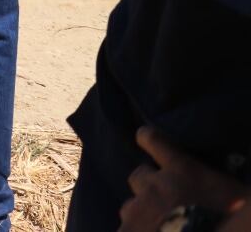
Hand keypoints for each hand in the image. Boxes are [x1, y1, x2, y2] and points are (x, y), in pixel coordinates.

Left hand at [120, 127, 250, 230]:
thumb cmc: (231, 215)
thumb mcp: (236, 193)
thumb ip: (219, 182)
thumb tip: (226, 181)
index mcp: (183, 170)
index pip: (153, 140)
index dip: (147, 139)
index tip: (143, 138)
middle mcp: (156, 184)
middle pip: (138, 176)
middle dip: (147, 187)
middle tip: (163, 202)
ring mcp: (140, 208)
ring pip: (129, 207)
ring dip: (140, 214)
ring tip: (158, 226)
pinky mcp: (130, 231)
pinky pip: (124, 231)